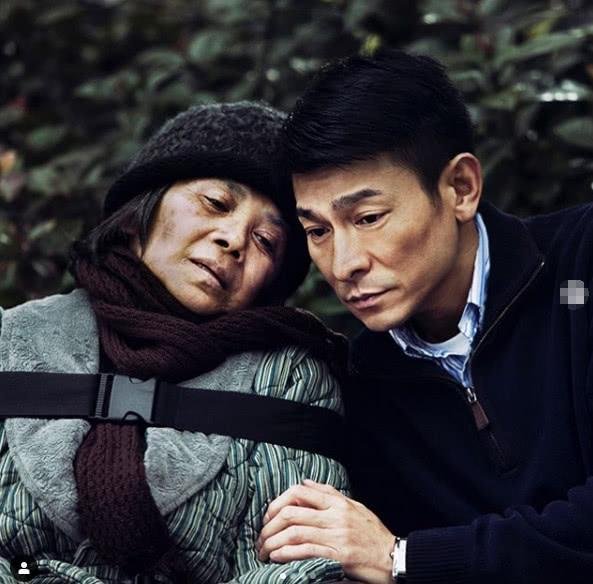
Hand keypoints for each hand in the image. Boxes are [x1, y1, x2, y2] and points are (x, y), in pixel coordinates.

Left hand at [256, 480, 394, 583]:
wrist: (394, 556)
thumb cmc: (372, 532)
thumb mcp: (354, 506)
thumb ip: (329, 494)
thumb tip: (305, 483)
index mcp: (337, 502)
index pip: (299, 492)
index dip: (277, 502)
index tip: (268, 516)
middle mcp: (335, 516)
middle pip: (292, 512)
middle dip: (269, 525)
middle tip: (260, 537)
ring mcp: (337, 535)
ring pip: (295, 533)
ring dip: (274, 542)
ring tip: (264, 550)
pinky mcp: (340, 555)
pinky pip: (307, 551)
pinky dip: (287, 553)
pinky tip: (276, 557)